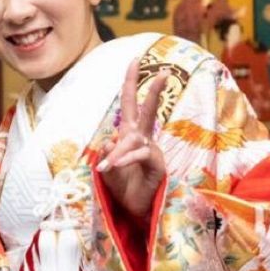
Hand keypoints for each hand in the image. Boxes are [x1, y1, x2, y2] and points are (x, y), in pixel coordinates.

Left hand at [97, 63, 167, 220]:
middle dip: (153, 90)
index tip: (135, 60)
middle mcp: (142, 138)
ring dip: (118, 153)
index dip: (131, 82)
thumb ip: (105, 154)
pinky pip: (140, 156)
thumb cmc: (122, 187)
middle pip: (147, 110)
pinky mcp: (156, 165)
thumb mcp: (106, 170)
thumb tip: (107, 140)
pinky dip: (125, 160)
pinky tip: (114, 166)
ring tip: (106, 167)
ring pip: (134, 140)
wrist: (135, 211)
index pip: (130, 103)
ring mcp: (151, 151)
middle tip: (164, 72)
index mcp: (129, 134)